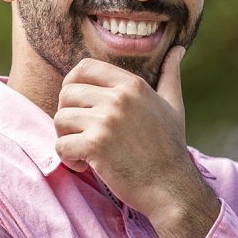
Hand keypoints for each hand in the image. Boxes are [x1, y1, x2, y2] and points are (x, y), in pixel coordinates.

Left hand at [54, 47, 218, 237]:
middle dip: (67, 114)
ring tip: (83, 151)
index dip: (72, 84)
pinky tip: (85, 165)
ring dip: (66, 137)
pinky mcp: (96, 146)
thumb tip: (177, 50)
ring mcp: (106, 121)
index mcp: (132, 85)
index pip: (84, 68)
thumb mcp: (173, 106)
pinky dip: (67, 158)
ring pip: (60, 119)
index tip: (77, 104)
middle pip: (67, 93)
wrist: (172, 187)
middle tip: (80, 132)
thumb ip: (170, 75)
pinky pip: (60, 145)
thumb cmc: (171, 148)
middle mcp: (118, 98)